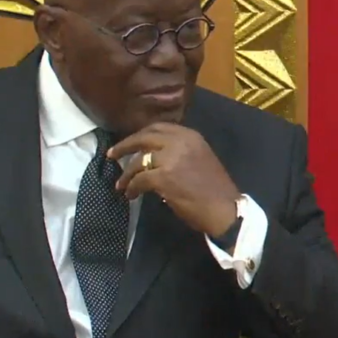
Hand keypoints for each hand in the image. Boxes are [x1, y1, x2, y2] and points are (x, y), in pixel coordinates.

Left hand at [108, 122, 239, 236]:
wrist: (225, 210)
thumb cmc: (215, 190)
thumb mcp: (200, 159)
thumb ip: (179, 152)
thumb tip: (152, 157)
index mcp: (190, 136)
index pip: (158, 128)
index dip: (140, 135)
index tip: (129, 142)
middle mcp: (180, 142)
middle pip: (144, 137)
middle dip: (125, 146)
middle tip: (112, 155)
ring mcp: (171, 159)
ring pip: (138, 161)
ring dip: (126, 173)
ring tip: (121, 184)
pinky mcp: (164, 177)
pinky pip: (139, 180)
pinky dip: (132, 187)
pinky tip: (131, 194)